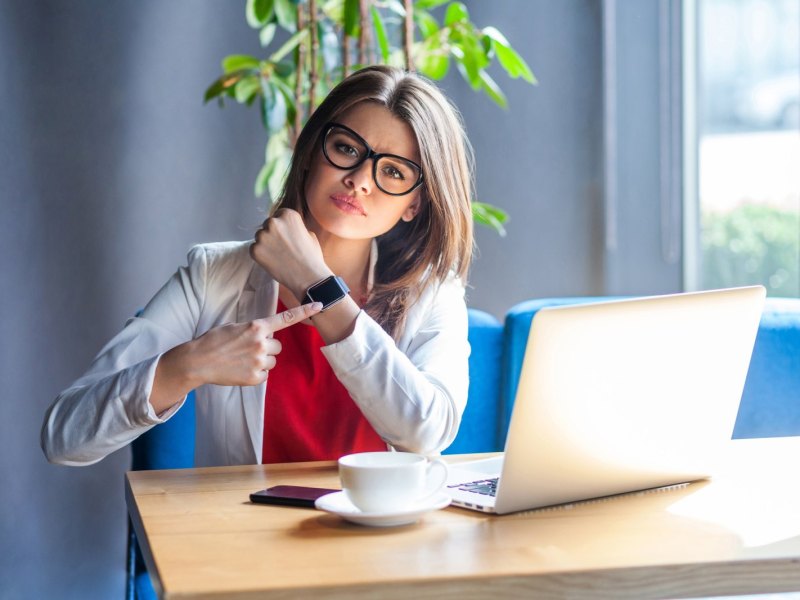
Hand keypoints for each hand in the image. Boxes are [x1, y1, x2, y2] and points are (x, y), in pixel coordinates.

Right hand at [152, 303, 322, 413]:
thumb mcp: (235, 327)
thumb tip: (267, 335)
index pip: (285, 318)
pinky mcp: (256, 377)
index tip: (320, 305)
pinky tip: (241, 369)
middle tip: (248, 349)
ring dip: (262, 360)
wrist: (198, 361)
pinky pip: (265, 374)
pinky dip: (256, 373)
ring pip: (272, 360)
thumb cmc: (214, 341)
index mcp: (256, 326)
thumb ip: (254, 329)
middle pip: (278, 346)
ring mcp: (259, 361)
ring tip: (242, 359)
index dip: (304, 311)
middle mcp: (261, 343)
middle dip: (267, 347)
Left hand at [249, 209, 330, 299]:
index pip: (278, 215)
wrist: (308, 277)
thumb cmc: (311, 257)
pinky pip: (254, 249)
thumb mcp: (309, 234)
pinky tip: (273, 262)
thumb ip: (295, 227)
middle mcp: (273, 222)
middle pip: (267, 225)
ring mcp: (262, 236)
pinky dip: (261, 255)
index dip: (282, 227)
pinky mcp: (255, 250)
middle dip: (272, 234)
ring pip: (259, 237)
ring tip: (279, 256)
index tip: (286, 236)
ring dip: (266, 244)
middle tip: (282, 248)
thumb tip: (286, 228)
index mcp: (288, 215)